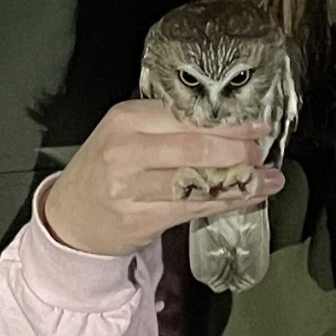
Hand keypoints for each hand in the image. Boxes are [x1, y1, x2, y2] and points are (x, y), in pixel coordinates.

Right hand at [39, 99, 287, 258]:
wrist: (69, 216)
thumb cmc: (103, 171)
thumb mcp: (125, 135)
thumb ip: (168, 127)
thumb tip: (227, 127)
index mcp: (125, 120)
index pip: (186, 116)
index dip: (228, 122)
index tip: (256, 124)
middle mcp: (126, 151)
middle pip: (194, 147)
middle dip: (237, 150)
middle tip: (259, 152)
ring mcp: (131, 188)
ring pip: (198, 181)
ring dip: (240, 180)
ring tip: (267, 178)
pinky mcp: (141, 219)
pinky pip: (194, 209)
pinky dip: (226, 202)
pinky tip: (247, 197)